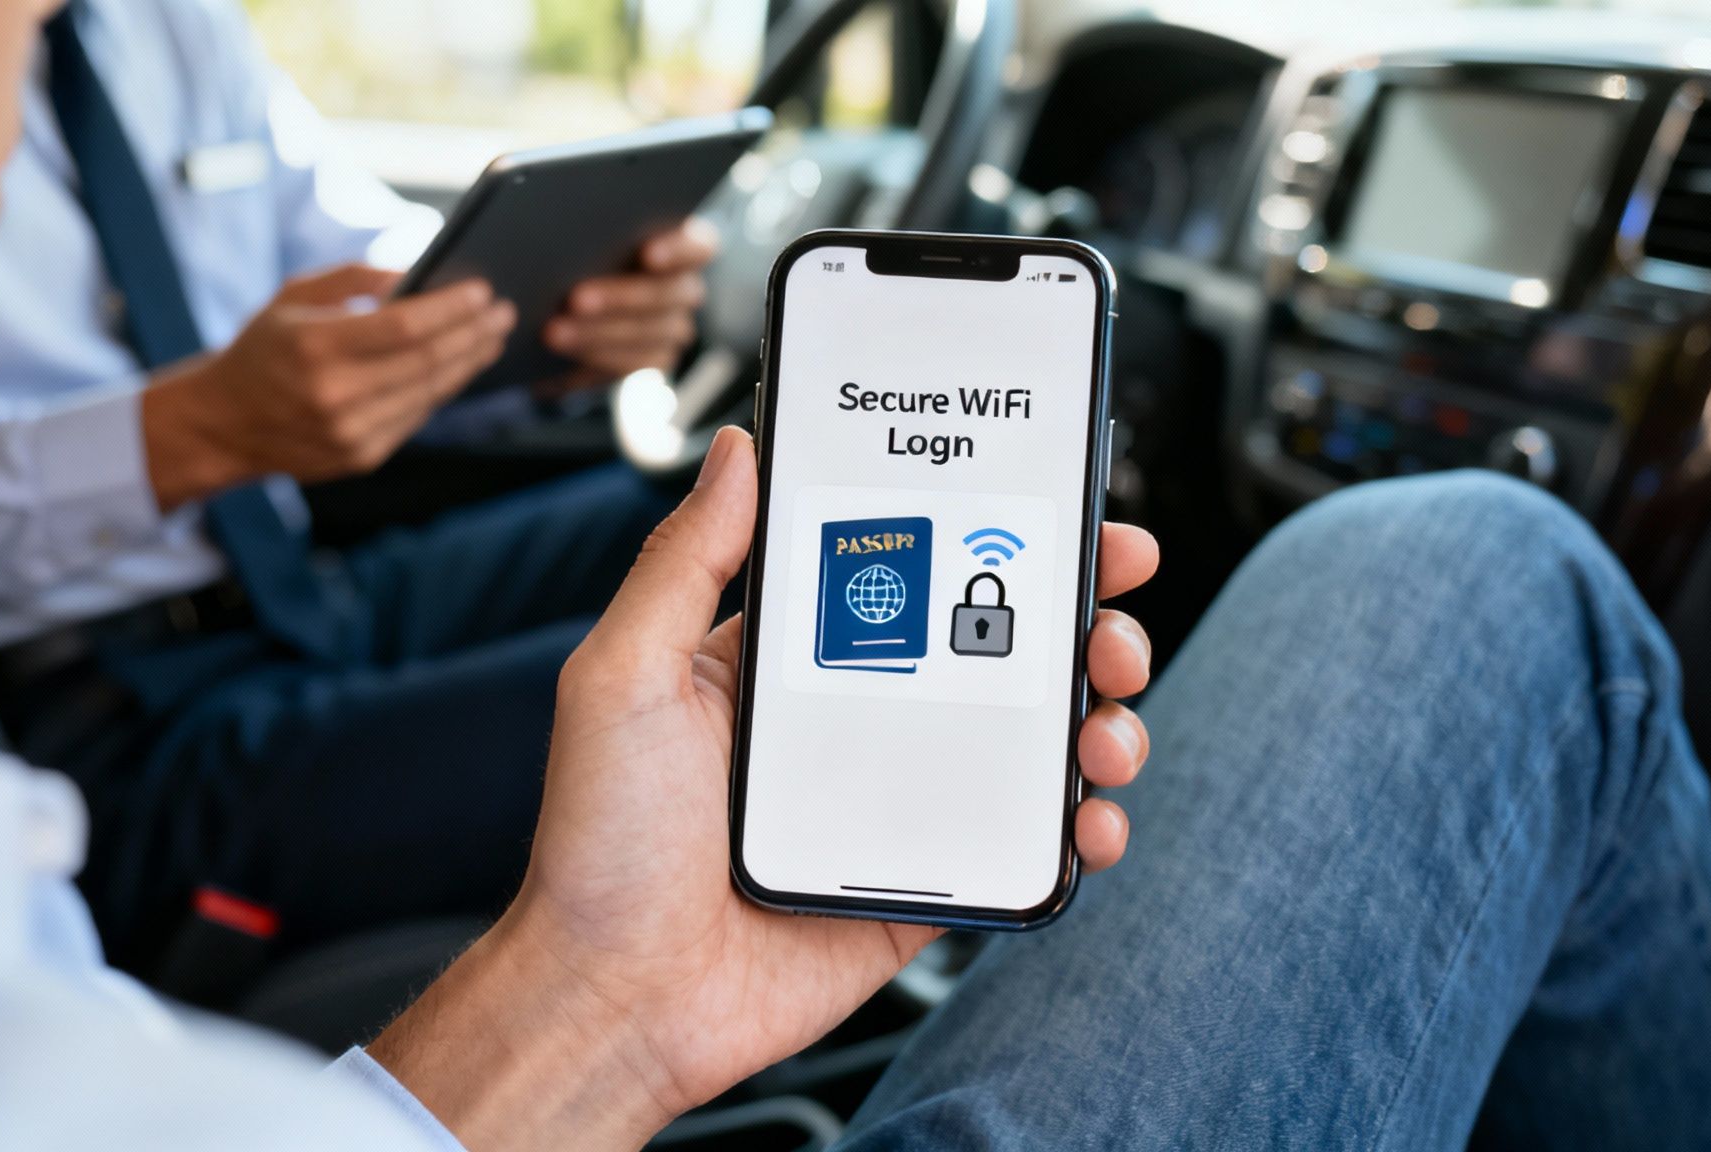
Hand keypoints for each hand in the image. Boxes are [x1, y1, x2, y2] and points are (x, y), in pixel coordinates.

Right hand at [141, 264, 515, 509]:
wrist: (224, 424)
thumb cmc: (264, 347)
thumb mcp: (293, 297)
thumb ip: (355, 278)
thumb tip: (418, 273)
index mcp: (314, 346)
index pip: (405, 327)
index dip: (451, 309)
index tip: (483, 291)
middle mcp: (335, 394)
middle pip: (428, 362)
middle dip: (474, 334)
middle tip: (503, 312)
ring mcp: (351, 433)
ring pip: (431, 393)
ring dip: (469, 362)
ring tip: (493, 336)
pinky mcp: (363, 457)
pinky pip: (418, 417)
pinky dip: (444, 388)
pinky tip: (462, 366)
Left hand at [371, 428, 1161, 1149]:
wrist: (616, 998)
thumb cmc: (600, 845)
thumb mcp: (623, 676)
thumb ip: (685, 561)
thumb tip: (738, 452)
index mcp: (791, 660)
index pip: (912, 574)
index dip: (990, 537)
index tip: (1054, 508)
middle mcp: (854, 721)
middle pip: (996, 650)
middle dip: (1075, 621)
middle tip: (1110, 621)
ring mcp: (898, 803)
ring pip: (1032, 741)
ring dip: (1098, 718)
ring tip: (1109, 724)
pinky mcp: (926, 884)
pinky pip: (1025, 844)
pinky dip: (1083, 828)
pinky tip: (1093, 820)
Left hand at [541, 218, 717, 390]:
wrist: (573, 302)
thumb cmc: (586, 253)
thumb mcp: (590, 239)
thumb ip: (594, 236)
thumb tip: (565, 237)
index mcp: (684, 248)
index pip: (698, 248)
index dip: (677, 250)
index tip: (648, 255)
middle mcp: (686, 289)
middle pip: (666, 294)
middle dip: (619, 297)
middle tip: (576, 299)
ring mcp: (676, 327)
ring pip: (648, 332)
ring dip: (598, 332)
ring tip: (555, 331)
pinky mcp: (657, 358)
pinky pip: (635, 362)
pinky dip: (597, 355)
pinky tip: (567, 349)